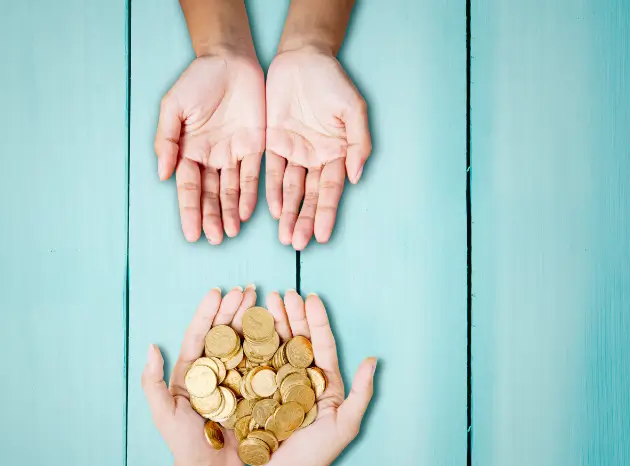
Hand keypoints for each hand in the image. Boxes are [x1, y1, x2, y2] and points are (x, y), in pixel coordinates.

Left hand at [141, 285, 257, 465]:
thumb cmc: (183, 444)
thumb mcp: (162, 413)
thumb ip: (152, 382)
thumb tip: (151, 346)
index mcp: (192, 371)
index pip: (199, 334)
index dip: (208, 313)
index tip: (217, 292)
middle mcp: (215, 370)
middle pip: (225, 333)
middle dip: (235, 309)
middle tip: (248, 289)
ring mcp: (235, 380)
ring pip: (245, 344)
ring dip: (253, 321)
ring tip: (264, 301)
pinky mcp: (253, 392)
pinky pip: (261, 366)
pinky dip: (270, 347)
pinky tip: (279, 331)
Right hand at [155, 54, 265, 243]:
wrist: (229, 59)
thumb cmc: (197, 81)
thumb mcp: (173, 107)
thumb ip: (167, 140)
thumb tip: (164, 174)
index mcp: (188, 151)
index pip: (188, 188)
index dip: (189, 211)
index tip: (192, 233)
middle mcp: (210, 158)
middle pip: (210, 195)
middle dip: (212, 217)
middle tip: (215, 239)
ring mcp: (232, 154)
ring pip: (231, 190)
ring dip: (230, 212)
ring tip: (231, 232)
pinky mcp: (254, 146)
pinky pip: (252, 175)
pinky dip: (250, 194)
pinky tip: (249, 212)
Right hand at [259, 290, 376, 465]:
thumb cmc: (321, 452)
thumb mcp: (346, 423)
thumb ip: (361, 392)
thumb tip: (373, 360)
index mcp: (321, 378)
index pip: (320, 342)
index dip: (316, 320)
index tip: (310, 297)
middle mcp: (299, 376)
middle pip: (295, 338)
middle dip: (290, 314)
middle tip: (282, 293)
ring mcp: (277, 382)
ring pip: (275, 346)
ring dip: (270, 323)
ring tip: (264, 302)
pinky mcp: (258, 392)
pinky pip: (254, 365)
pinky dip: (250, 345)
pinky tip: (245, 328)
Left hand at [265, 48, 371, 249]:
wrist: (303, 58)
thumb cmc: (332, 82)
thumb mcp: (354, 109)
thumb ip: (359, 143)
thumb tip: (355, 176)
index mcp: (337, 152)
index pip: (331, 189)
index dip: (326, 213)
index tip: (321, 236)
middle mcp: (315, 157)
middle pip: (309, 195)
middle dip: (304, 220)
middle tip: (298, 243)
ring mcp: (294, 152)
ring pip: (290, 189)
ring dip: (288, 213)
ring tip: (285, 237)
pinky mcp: (272, 143)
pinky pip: (271, 171)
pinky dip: (271, 191)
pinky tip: (271, 211)